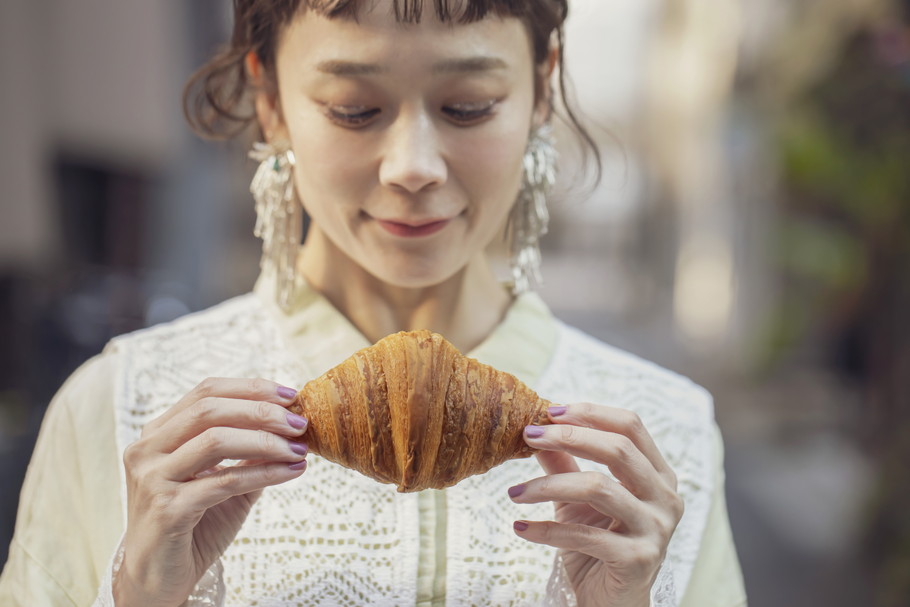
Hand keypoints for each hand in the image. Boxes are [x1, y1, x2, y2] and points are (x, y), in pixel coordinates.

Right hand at [114, 378, 309, 606]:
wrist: (159, 580)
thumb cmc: (193, 526)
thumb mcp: (224, 481)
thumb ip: (249, 453)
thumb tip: (291, 425)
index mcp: (158, 434)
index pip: (206, 392)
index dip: (251, 389)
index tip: (290, 395)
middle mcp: (147, 450)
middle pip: (209, 409)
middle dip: (261, 411)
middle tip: (300, 423)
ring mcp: (152, 478)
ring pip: (216, 441)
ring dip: (266, 442)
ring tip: (299, 449)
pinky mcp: (166, 509)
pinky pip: (224, 481)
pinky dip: (264, 473)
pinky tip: (290, 473)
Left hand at [508, 403, 683, 606]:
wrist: (610, 603)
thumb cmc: (597, 545)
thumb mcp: (578, 498)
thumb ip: (563, 462)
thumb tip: (534, 426)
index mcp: (658, 475)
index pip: (631, 426)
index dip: (590, 414)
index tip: (548, 412)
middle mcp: (665, 498)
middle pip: (619, 450)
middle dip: (568, 437)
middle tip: (528, 436)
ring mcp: (656, 529)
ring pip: (599, 488)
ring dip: (548, 485)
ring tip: (514, 493)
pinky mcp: (638, 560)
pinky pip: (585, 534)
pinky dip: (547, 529)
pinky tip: (521, 528)